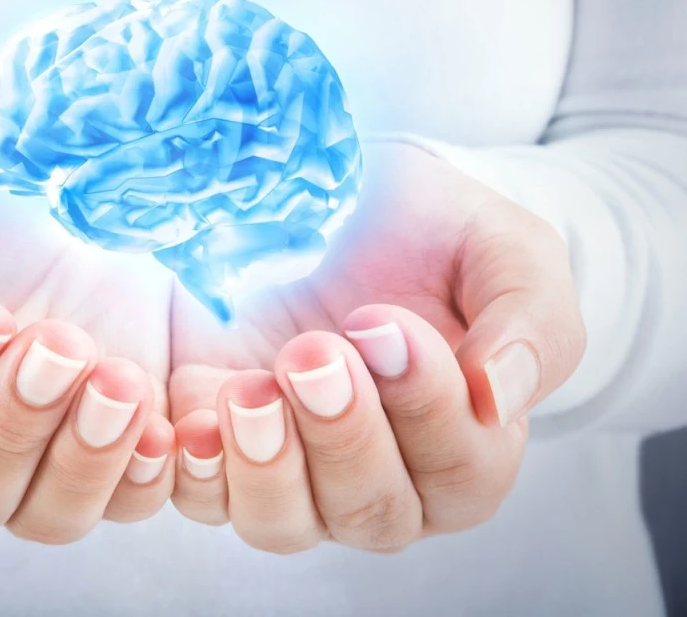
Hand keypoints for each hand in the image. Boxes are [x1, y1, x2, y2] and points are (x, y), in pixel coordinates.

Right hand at [0, 140, 174, 539]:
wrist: (36, 202)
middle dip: (14, 422)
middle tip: (60, 342)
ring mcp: (41, 461)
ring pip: (50, 514)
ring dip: (86, 457)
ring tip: (120, 381)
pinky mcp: (114, 449)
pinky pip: (130, 501)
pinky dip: (148, 476)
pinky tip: (167, 427)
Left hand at [168, 141, 585, 552]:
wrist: (348, 201)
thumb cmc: (436, 234)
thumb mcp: (505, 253)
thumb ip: (529, 322)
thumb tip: (499, 397)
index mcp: (467, 444)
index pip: (460, 466)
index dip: (423, 406)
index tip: (380, 324)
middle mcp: (384, 478)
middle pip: (371, 510)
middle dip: (342, 434)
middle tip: (313, 352)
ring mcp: (297, 470)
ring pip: (284, 523)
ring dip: (267, 465)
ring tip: (251, 391)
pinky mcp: (226, 446)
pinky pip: (206, 497)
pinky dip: (197, 472)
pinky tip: (193, 424)